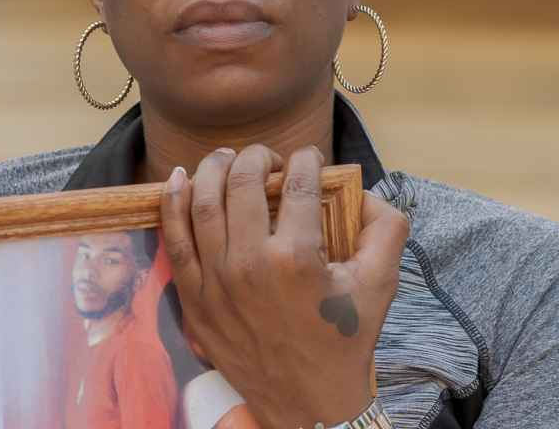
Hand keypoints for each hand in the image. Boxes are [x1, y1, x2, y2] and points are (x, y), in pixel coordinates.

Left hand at [160, 145, 409, 428]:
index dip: (306, 160)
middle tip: (269, 158)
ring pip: (202, 203)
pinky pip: (174, 239)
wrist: (307, 402)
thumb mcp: (380, 284)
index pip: (297, 184)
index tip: (310, 159)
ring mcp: (214, 281)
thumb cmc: (344, 340)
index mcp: (295, 258)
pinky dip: (172, 203)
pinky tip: (179, 179)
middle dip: (257, 157)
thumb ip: (385, 227)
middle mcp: (248, 264)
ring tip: (228, 158)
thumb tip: (365, 189)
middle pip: (242, 183)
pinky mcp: (193, 297)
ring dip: (214, 169)